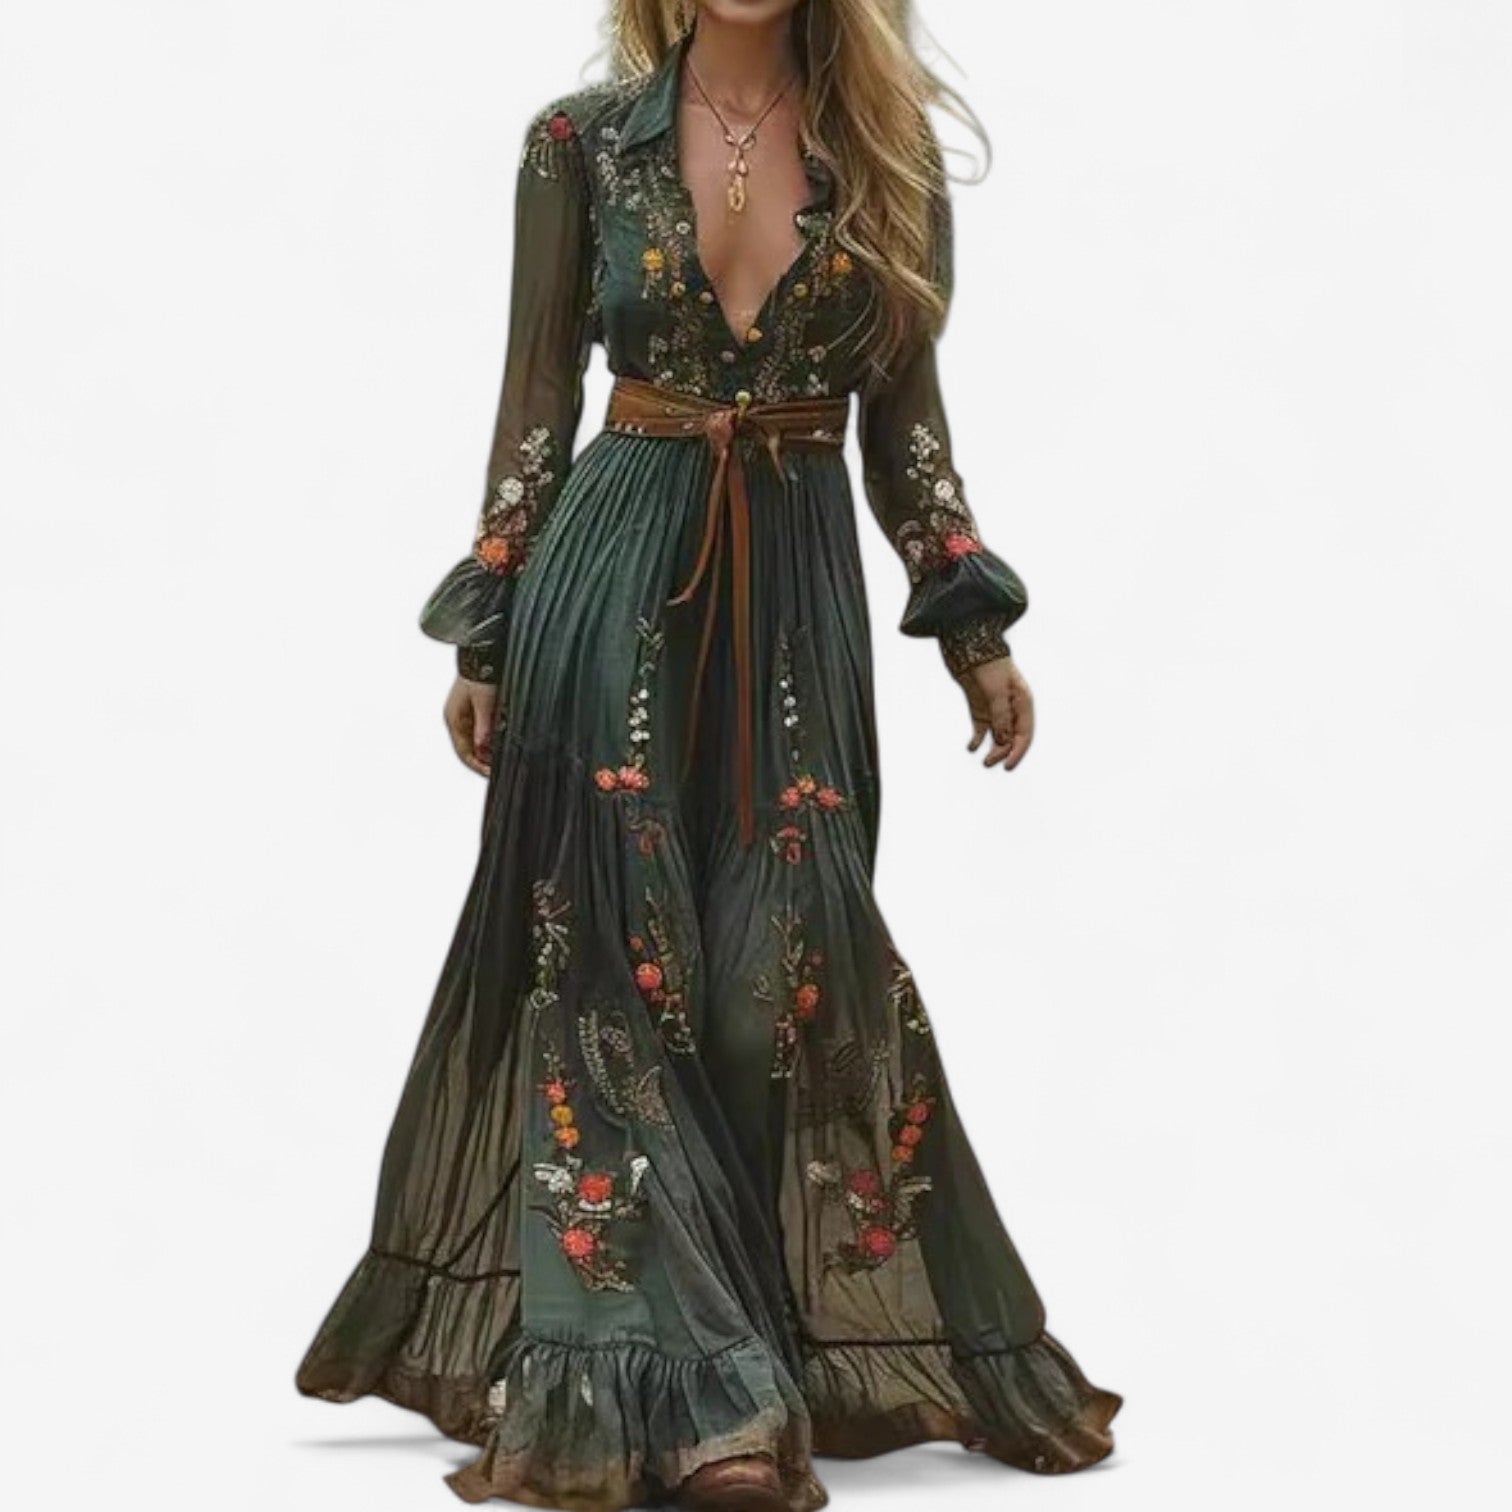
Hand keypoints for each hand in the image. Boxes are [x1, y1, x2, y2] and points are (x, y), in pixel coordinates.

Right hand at [444, 675, 497, 776]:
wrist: (483, 654)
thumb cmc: (481, 674)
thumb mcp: (484, 703)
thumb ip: (484, 727)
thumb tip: (482, 748)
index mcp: (454, 719)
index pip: (464, 752)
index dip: (477, 765)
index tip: (490, 773)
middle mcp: (457, 719)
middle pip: (469, 749)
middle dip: (483, 760)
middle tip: (498, 769)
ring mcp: (465, 714)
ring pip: (476, 741)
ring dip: (488, 750)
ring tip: (502, 758)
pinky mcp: (475, 709)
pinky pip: (482, 730)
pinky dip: (490, 738)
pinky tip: (501, 742)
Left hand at [959, 656, 1033, 770]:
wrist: (969, 648)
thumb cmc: (988, 665)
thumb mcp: (996, 691)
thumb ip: (1001, 716)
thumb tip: (1004, 740)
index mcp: (1023, 703)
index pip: (1024, 734)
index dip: (1018, 752)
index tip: (1008, 766)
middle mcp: (1011, 709)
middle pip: (1011, 738)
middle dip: (1003, 752)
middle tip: (989, 762)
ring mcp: (996, 710)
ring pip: (998, 737)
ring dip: (992, 749)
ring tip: (984, 760)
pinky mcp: (980, 710)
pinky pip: (982, 730)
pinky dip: (978, 740)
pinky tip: (971, 746)